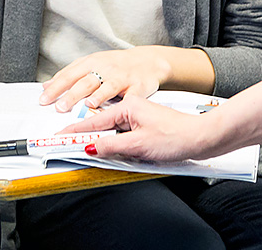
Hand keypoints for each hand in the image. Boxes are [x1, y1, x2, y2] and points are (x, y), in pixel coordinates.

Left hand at [39, 47, 173, 112]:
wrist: (148, 60)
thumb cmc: (116, 64)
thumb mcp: (91, 63)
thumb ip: (70, 74)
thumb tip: (47, 85)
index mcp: (91, 63)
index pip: (69, 75)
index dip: (55, 88)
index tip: (43, 99)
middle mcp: (105, 69)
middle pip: (85, 82)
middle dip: (71, 95)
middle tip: (59, 107)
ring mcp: (121, 77)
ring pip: (107, 87)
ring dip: (97, 96)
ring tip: (86, 105)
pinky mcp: (137, 86)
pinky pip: (130, 95)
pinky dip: (123, 102)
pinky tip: (117, 108)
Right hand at [61, 95, 221, 163]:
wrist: (202, 138)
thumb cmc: (176, 137)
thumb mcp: (139, 145)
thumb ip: (111, 146)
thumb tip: (90, 148)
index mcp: (127, 107)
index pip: (93, 122)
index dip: (75, 132)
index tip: (59, 138)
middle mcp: (131, 109)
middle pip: (101, 127)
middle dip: (87, 139)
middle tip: (69, 149)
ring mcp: (138, 118)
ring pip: (112, 133)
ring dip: (104, 144)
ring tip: (92, 155)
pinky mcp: (145, 127)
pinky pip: (123, 136)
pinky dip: (117, 145)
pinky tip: (116, 154)